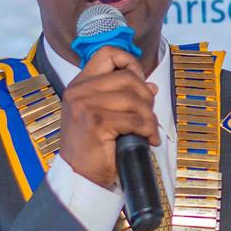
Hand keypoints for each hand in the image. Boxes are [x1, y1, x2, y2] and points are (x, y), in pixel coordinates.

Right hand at [57, 45, 157, 188]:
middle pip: (127, 77)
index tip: (140, 82)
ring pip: (134, 98)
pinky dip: (148, 130)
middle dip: (145, 97)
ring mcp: (86, 105)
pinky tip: (148, 139)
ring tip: (148, 131)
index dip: (130, 63)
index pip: (107, 54)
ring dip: (149, 117)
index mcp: (80, 84)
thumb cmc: (92, 148)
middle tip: (147, 116)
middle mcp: (79, 91)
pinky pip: (135, 119)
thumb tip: (151, 86)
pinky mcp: (97, 122)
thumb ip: (121, 96)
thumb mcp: (101, 115)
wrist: (79, 177)